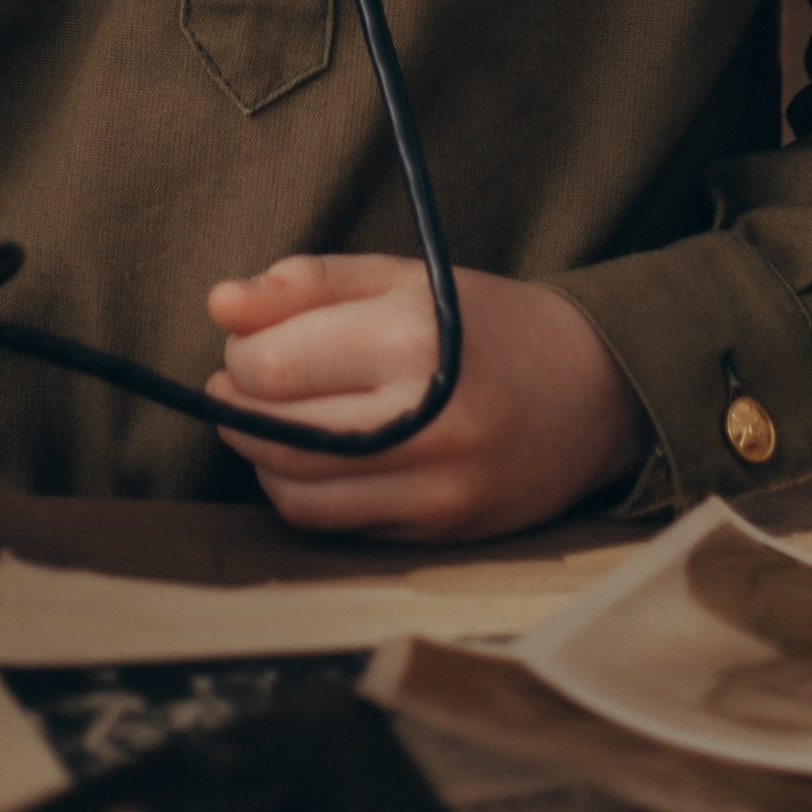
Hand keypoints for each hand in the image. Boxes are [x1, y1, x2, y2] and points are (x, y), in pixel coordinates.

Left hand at [205, 253, 649, 540]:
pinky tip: (313, 458)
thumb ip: (306, 284)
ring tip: (267, 418)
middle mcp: (425, 420)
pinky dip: (303, 494)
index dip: (241, 354)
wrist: (593, 391)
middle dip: (238, 406)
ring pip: (296, 492)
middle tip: (241, 381)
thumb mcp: (402, 277)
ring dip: (260, 457)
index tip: (247, 339)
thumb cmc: (486, 324)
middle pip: (277, 434)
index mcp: (413, 339)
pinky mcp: (440, 535)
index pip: (273, 366)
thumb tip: (218, 303)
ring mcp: (435, 488)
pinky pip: (336, 527)